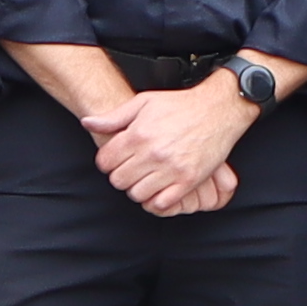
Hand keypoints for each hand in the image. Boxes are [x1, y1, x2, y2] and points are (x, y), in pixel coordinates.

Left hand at [88, 82, 250, 219]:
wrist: (218, 110)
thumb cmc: (182, 105)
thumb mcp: (144, 102)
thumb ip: (114, 116)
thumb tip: (88, 122)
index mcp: (139, 134)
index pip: (106, 162)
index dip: (107, 162)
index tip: (116, 160)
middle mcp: (153, 153)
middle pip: (119, 180)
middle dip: (121, 176)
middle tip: (131, 169)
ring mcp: (171, 169)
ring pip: (137, 194)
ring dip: (138, 189)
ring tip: (145, 178)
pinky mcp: (188, 180)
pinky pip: (161, 203)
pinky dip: (156, 201)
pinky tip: (158, 189)